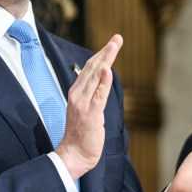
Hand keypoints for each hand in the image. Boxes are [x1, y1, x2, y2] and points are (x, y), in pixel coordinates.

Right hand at [56, 35, 121, 179]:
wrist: (73, 154)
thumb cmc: (81, 135)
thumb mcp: (85, 111)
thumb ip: (92, 96)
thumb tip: (102, 84)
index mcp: (76, 93)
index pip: (89, 69)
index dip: (101, 55)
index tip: (111, 43)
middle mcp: (78, 95)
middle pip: (92, 68)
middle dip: (106, 51)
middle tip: (117, 38)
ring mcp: (83, 104)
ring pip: (96, 76)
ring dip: (106, 59)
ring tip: (115, 45)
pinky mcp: (91, 114)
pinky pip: (99, 95)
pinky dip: (103, 81)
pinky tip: (108, 69)